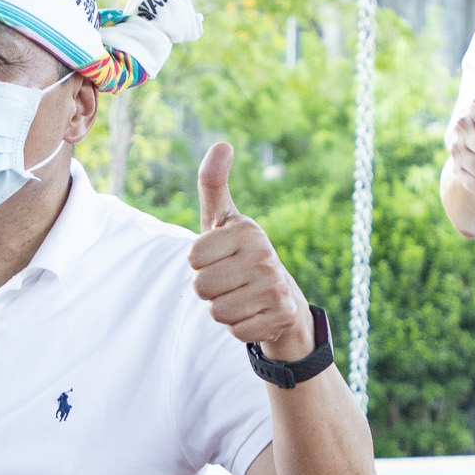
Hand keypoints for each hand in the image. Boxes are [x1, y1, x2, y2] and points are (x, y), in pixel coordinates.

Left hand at [189, 142, 313, 363]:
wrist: (281, 297)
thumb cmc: (239, 254)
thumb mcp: (222, 220)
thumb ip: (213, 184)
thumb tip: (222, 144)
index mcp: (247, 230)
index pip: (192, 257)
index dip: (199, 264)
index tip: (219, 259)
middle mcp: (264, 255)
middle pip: (201, 287)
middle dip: (209, 291)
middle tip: (229, 282)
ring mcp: (275, 286)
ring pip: (217, 312)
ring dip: (223, 310)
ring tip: (241, 297)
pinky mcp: (282, 315)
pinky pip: (236, 331)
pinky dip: (240, 327)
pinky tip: (254, 314)